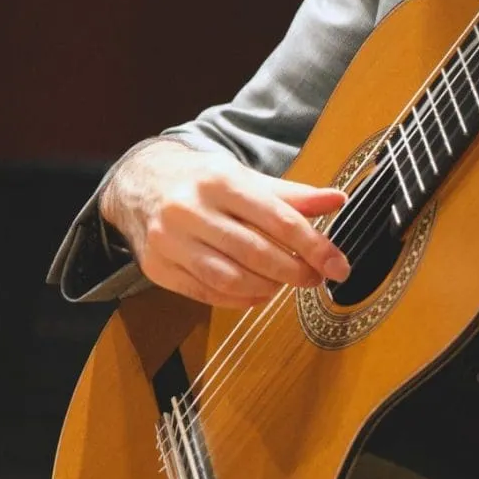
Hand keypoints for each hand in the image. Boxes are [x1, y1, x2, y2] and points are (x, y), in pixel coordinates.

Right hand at [99, 139, 350, 308]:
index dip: (314, 246)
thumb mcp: (244, 178)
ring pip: (230, 279)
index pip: (278, 219)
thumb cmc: (202, 182)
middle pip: (256, 253)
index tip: (338, 265)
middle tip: (314, 278)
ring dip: (267, 288)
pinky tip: (256, 293)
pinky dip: (240, 300)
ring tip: (281, 283)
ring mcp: (169, 240)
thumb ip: (291, 195)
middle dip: (294, 271)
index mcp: (219, 180)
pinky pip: (207, 294)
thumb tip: (338, 200)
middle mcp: (190, 208)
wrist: (141, 184)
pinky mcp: (157, 267)